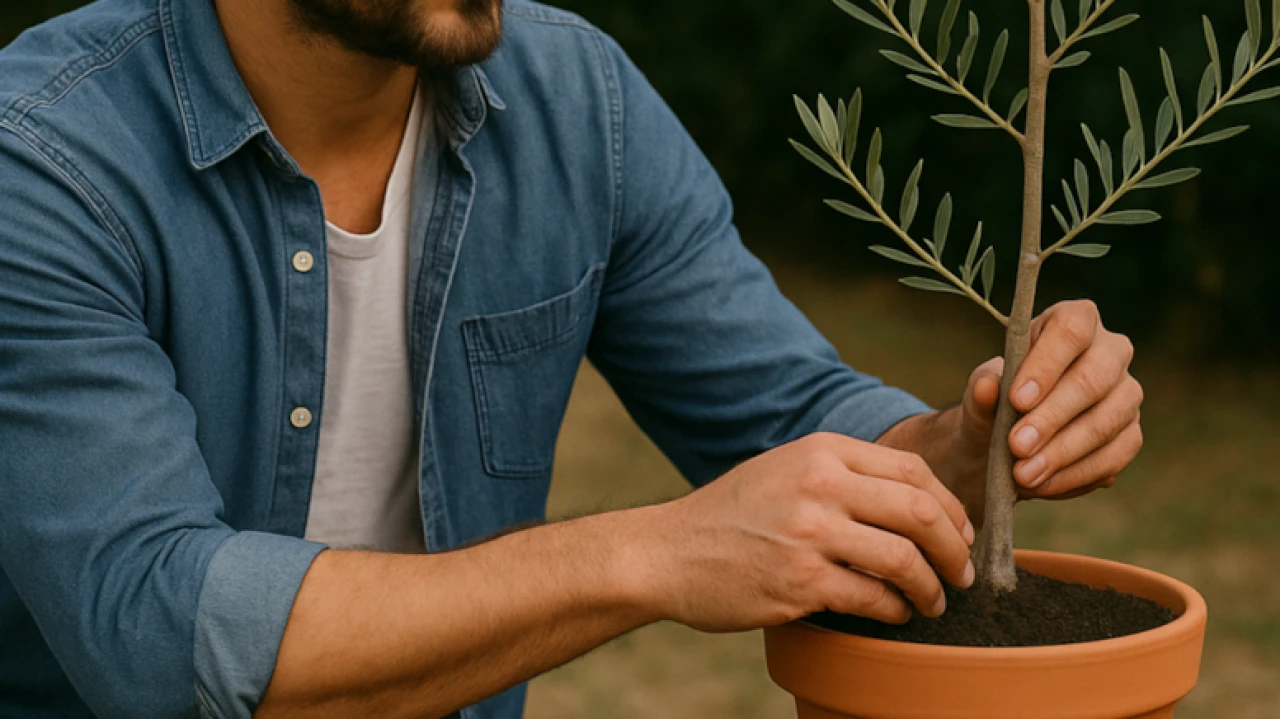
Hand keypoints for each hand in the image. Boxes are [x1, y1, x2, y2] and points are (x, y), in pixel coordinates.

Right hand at [636, 433, 974, 630]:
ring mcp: (810, 534)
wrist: (669, 552)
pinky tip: (895, 614)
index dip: (951, 506)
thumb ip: (844, 474)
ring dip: (932, 588)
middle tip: (962, 573)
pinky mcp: (800, 582)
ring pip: (904, 560)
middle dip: (955, 549)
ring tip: (933, 601)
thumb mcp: (786, 469)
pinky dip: (896, 611)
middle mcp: (820, 485)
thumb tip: (921, 503)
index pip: (914, 469)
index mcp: (822, 451)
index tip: (961, 533)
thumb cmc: (733, 514)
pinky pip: (873, 598)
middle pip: (921, 512)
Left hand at [964, 300, 1143, 499]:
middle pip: (1093, 379)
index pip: (1071, 330)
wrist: (1008, 440)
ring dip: (1063, 452)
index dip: (1046, 364)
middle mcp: (1111, 351)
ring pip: (1106, 422)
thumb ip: (982, 389)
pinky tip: (1043, 485)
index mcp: (1074, 321)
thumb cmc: (997, 402)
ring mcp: (1126, 393)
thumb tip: (988, 387)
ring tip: (1023, 474)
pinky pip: (1114, 456)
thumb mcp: (980, 393)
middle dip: (1052, 417)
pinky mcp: (1131, 434)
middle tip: (1017, 446)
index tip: (1016, 399)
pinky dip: (1075, 475)